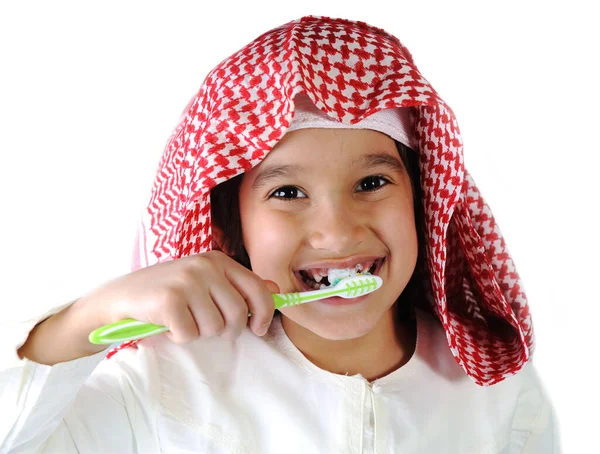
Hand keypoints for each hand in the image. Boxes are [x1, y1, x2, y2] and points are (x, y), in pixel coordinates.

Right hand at [85, 251, 278, 342]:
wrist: (120, 296)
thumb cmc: (168, 291)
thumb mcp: (206, 281)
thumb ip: (239, 284)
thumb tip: (275, 289)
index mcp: (218, 260)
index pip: (257, 289)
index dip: (264, 314)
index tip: (259, 329)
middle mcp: (204, 266)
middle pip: (238, 314)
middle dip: (226, 330)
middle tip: (207, 326)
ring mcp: (186, 281)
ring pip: (214, 327)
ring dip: (199, 333)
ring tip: (183, 320)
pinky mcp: (168, 300)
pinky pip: (190, 335)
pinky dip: (179, 336)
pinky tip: (167, 324)